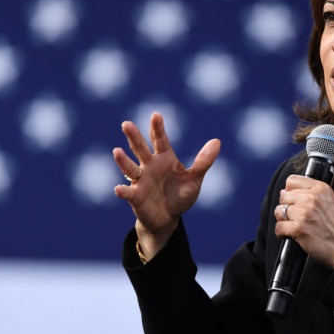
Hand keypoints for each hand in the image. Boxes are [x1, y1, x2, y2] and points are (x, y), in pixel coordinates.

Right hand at [113, 112, 219, 259]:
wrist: (169, 218)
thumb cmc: (180, 195)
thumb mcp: (194, 179)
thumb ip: (203, 162)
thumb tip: (217, 141)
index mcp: (164, 158)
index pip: (159, 140)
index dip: (157, 128)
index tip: (156, 115)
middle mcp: (149, 166)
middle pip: (140, 149)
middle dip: (134, 137)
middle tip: (126, 124)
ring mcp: (140, 180)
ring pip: (130, 168)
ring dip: (123, 161)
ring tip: (116, 152)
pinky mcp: (136, 197)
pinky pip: (128, 192)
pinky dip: (123, 190)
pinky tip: (119, 189)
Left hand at [274, 175, 333, 268]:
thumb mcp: (329, 201)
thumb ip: (310, 193)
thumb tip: (283, 192)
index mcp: (320, 188)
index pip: (291, 181)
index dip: (289, 192)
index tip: (294, 201)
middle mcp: (312, 198)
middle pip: (283, 197)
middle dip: (286, 208)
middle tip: (296, 218)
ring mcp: (304, 213)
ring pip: (279, 212)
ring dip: (284, 221)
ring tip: (294, 226)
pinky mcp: (298, 228)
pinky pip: (278, 227)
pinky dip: (282, 233)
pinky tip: (291, 236)